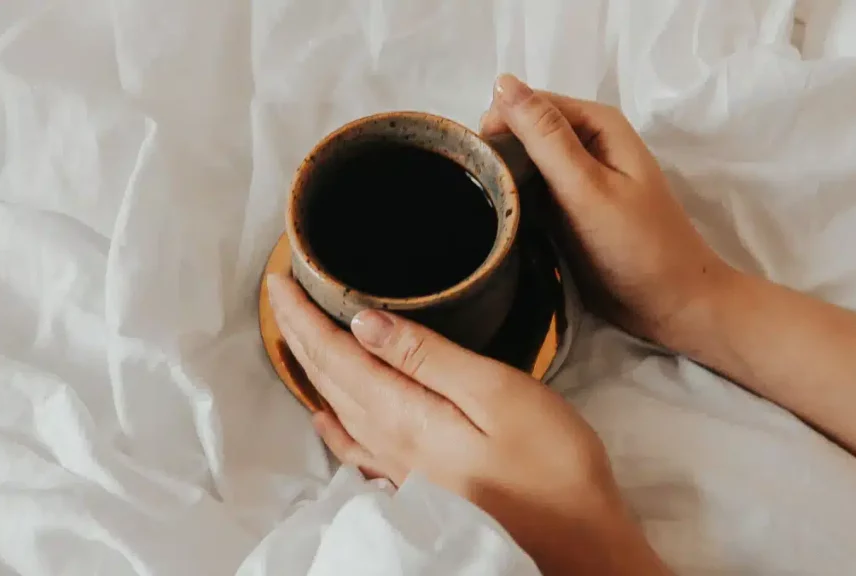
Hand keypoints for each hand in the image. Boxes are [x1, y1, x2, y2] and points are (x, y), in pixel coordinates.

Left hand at [266, 274, 670, 574]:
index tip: (279, 281)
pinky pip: (356, 446)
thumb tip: (364, 323)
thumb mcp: (497, 393)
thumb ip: (428, 358)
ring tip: (295, 339)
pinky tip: (326, 418)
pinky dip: (334, 423)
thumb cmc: (552, 464)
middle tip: (278, 296)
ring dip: (311, 371)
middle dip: (298, 335)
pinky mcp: (419, 485)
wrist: (577, 547)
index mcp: (404, 415)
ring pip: (337, 409)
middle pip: (328, 381)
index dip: (303, 317)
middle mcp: (390, 444)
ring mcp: (401, 469)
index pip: (335, 356)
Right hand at [482, 74, 733, 347]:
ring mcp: (577, 178)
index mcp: (598, 124)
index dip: (497, 124)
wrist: (671, 305)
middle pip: (524, 131)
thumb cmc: (636, 245)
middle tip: (476, 191)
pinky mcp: (569, 209)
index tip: (473, 161)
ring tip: (480, 208)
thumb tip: (502, 82)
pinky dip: (514, 202)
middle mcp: (587, 143)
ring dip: (503, 180)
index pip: (529, 103)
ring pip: (523, 164)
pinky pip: (530, 193)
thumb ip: (545, 137)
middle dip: (497, 153)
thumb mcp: (587, 188)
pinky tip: (497, 220)